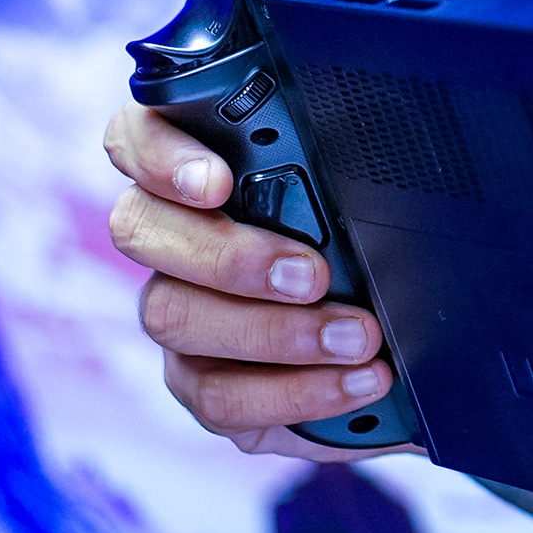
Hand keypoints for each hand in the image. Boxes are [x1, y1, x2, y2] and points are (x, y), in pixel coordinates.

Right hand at [100, 102, 400, 456]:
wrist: (397, 339)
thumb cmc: (368, 245)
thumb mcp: (357, 198)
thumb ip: (334, 168)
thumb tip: (367, 163)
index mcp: (198, 170)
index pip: (135, 137)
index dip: (160, 155)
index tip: (219, 181)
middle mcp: (169, 239)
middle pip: (139, 230)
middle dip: (229, 256)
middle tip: (313, 274)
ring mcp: (175, 312)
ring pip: (173, 316)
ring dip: (274, 332)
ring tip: (357, 338)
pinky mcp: (199, 382)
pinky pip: (219, 395)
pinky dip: (296, 391)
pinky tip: (356, 382)